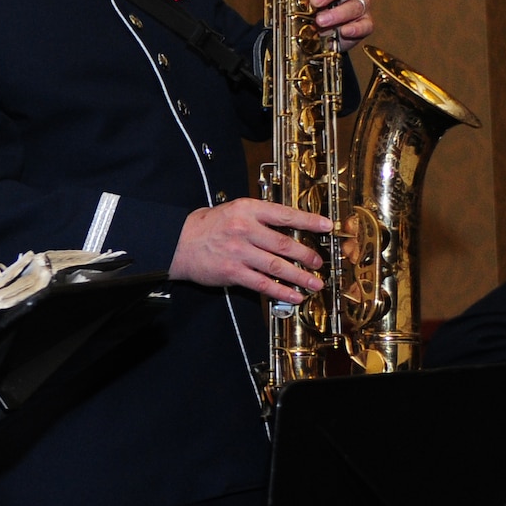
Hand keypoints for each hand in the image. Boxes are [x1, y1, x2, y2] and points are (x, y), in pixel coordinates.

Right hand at [170, 198, 334, 304]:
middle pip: (285, 244)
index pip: (285, 215)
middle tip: (320, 263)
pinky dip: (281, 291)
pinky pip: (262, 283)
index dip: (310, 221)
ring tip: (315, 283)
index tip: (327, 226)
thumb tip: (290, 227)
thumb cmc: (207, 226)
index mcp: (247, 210)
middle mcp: (245, 230)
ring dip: (300, 276)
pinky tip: (294, 295)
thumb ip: (259, 217)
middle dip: (308, 255)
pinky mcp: (233, 272)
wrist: (177, 242)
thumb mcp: (234, 210)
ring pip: (277, 266)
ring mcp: (239, 252)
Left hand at [262, 0, 372, 46]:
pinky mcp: (363, 23)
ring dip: (338, 13)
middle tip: (314, 1)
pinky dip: (356, 28)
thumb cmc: (307, 1)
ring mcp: (359, 3)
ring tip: (320, 21)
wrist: (314, 29)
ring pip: (356, 4)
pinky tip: (344, 31)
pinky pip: (365, 24)